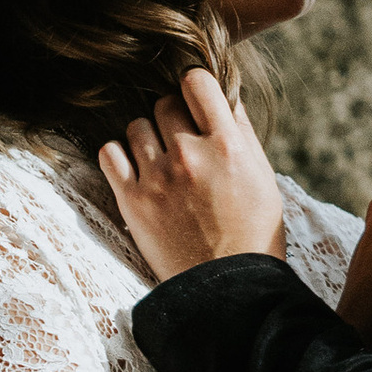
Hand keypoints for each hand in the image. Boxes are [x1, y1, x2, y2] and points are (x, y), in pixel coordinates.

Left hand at [98, 66, 285, 279]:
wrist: (226, 289)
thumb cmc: (252, 233)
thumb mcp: (262, 177)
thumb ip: (241, 133)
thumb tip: (225, 96)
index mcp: (227, 145)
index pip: (197, 82)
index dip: (195, 87)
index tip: (195, 101)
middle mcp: (190, 154)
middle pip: (164, 102)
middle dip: (172, 116)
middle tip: (181, 140)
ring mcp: (157, 177)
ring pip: (136, 125)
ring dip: (146, 137)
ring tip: (160, 161)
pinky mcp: (131, 200)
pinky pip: (109, 153)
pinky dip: (118, 156)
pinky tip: (134, 170)